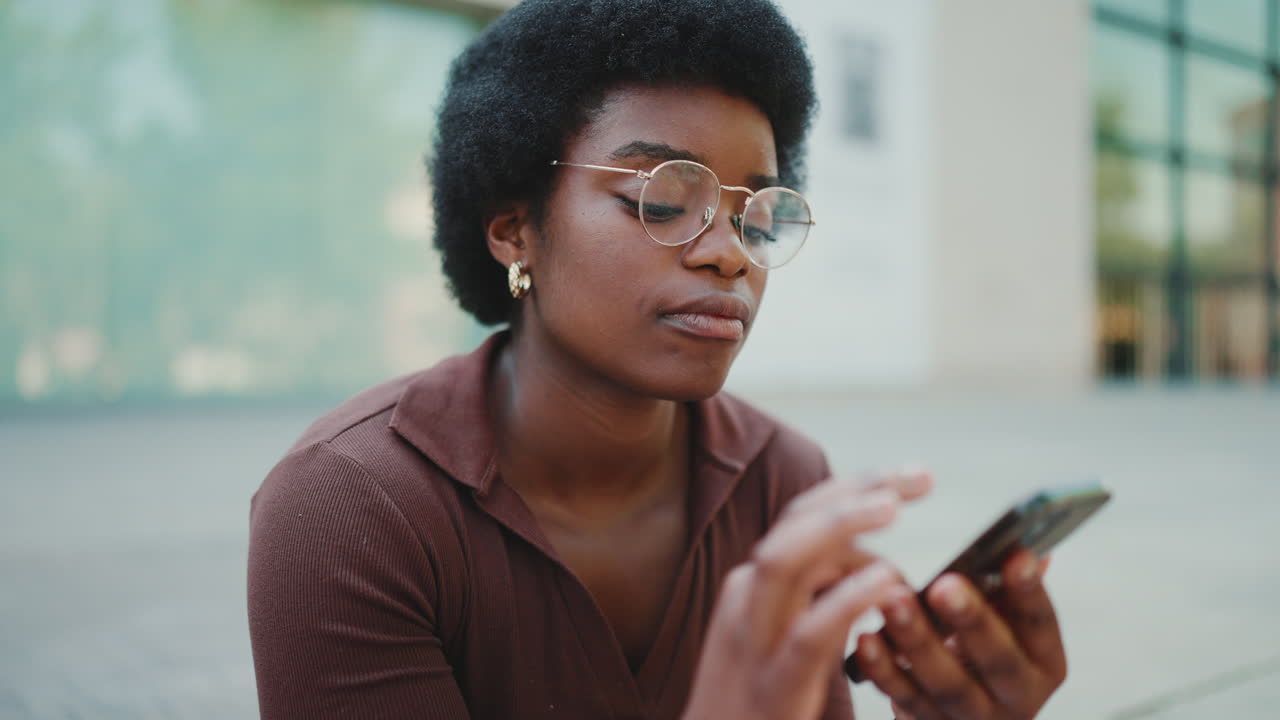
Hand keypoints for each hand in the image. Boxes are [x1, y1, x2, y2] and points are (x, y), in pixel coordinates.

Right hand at [682, 469, 932, 719]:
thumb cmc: (760, 705)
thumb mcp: (790, 638)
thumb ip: (823, 598)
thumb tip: (874, 564)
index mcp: (754, 587)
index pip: (801, 516)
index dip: (854, 488)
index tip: (911, 477)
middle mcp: (747, 600)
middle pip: (795, 522)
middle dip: (856, 490)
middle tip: (921, 476)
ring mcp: (753, 640)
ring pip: (785, 560)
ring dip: (840, 525)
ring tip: (894, 507)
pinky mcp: (772, 685)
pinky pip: (808, 632)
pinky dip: (847, 599)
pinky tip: (888, 582)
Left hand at [853, 551, 1065, 719]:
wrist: (965, 716)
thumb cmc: (982, 655)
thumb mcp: (1007, 626)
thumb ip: (1009, 590)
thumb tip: (1021, 542)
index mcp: (1043, 662)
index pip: (1041, 624)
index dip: (1030, 591)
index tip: (1015, 555)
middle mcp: (1017, 696)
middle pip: (998, 660)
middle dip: (972, 621)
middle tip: (945, 586)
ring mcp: (974, 717)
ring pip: (947, 682)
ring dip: (918, 640)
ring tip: (893, 601)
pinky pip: (905, 698)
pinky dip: (884, 670)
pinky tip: (866, 639)